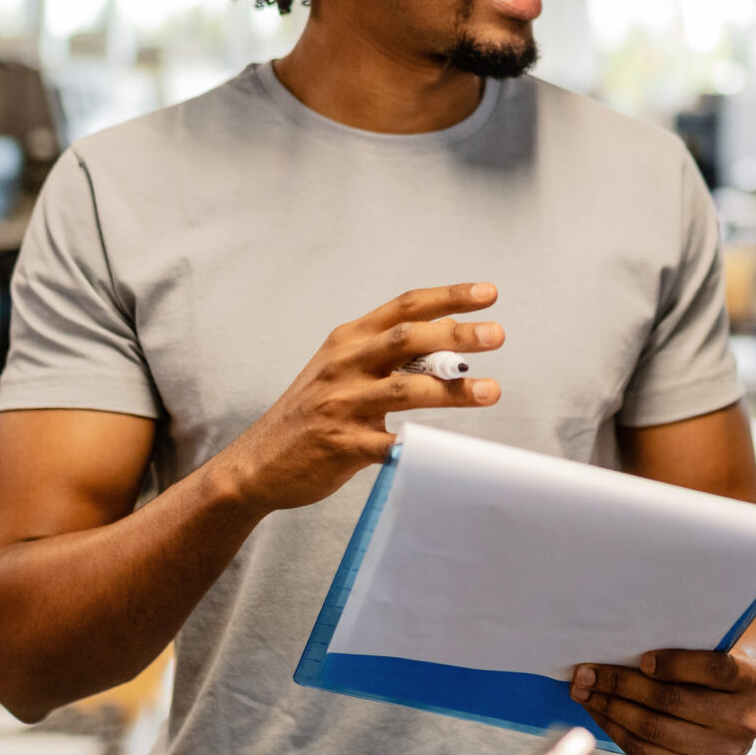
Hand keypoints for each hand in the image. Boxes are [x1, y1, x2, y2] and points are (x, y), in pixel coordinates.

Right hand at [216, 285, 504, 514]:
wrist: (259, 461)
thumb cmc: (314, 411)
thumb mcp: (346, 369)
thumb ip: (393, 354)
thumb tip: (452, 338)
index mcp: (349, 340)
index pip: (405, 307)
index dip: (448, 296)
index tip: (488, 293)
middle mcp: (345, 365)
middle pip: (407, 339)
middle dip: (456, 336)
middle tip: (496, 335)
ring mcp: (341, 404)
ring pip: (405, 389)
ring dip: (452, 390)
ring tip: (491, 390)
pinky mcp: (340, 444)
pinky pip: (387, 444)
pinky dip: (417, 444)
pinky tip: (447, 448)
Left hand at [571, 646, 755, 754]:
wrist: (738, 710)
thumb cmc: (714, 668)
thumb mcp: (717, 650)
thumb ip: (688, 648)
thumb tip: (624, 647)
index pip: (714, 668)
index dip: (677, 664)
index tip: (642, 658)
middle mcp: (745, 722)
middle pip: (672, 700)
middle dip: (621, 684)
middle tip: (586, 672)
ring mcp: (724, 754)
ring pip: (653, 728)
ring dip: (610, 708)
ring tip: (584, 691)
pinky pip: (647, 753)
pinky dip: (616, 730)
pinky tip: (599, 714)